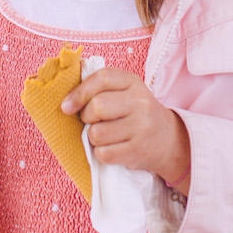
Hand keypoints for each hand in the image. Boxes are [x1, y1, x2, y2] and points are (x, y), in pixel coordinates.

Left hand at [61, 69, 189, 183]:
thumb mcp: (125, 91)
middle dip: (86, 116)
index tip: (66, 106)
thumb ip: (100, 88)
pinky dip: (101, 153)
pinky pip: (104, 153)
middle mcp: (140, 102)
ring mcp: (141, 127)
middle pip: (97, 106)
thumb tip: (66, 99)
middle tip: (91, 121)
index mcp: (133, 82)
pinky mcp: (138, 151)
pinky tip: (111, 148)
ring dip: (93, 137)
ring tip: (104, 135)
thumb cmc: (136, 113)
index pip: (102, 78)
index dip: (79, 92)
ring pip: (97, 133)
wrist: (167, 139)